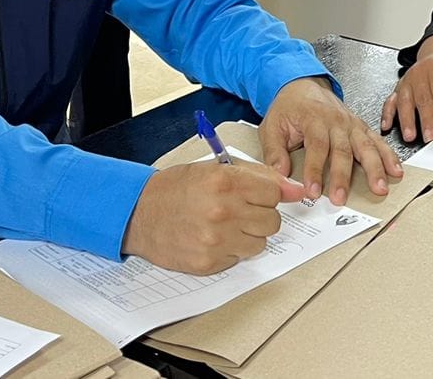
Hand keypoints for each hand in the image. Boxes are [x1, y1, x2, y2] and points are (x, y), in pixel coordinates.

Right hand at [122, 160, 305, 274]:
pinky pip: (239, 259)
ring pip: (260, 243)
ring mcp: (216, 240)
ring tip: (225, 226)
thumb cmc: (175, 189)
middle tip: (239, 210)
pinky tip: (212, 239)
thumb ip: (257, 176)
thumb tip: (294, 189)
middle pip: (272, 221)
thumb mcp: (214, 169)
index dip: (266, 194)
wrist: (138, 214)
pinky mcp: (209, 263)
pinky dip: (231, 250)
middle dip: (259, 216)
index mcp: (225, 182)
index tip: (257, 196)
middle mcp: (223, 211)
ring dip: (248, 235)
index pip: (274, 194)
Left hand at [260, 77, 401, 204]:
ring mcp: (351, 124)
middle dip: (343, 177)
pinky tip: (395, 170)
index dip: (314, 169)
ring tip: (380, 188)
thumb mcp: (271, 126)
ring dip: (375, 168)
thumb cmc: (289, 107)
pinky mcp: (361, 127)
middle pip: (342, 150)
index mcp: (313, 118)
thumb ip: (274, 151)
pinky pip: (378, 142)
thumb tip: (278, 173)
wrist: (303, 86)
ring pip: (366, 146)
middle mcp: (336, 121)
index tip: (312, 191)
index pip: (316, 146)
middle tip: (341, 198)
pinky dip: (389, 156)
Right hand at [380, 45, 432, 143]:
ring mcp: (407, 81)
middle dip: (426, 119)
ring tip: (410, 135)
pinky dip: (387, 114)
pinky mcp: (399, 87)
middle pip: (422, 98)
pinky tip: (386, 125)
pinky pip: (390, 101)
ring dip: (406, 120)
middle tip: (430, 136)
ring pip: (404, 101)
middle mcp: (420, 74)